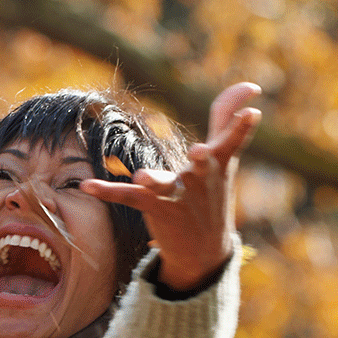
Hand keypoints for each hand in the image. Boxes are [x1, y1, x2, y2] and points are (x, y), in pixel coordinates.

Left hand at [81, 82, 260, 291]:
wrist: (204, 250)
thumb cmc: (213, 193)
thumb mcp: (224, 157)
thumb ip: (227, 119)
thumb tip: (250, 87)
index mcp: (219, 163)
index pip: (233, 141)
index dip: (241, 127)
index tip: (252, 113)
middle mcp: (200, 178)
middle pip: (202, 165)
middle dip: (202, 159)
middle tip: (199, 152)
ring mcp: (177, 195)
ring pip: (164, 185)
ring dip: (154, 180)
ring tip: (141, 177)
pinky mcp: (153, 206)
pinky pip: (127, 197)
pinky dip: (106, 191)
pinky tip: (85, 186)